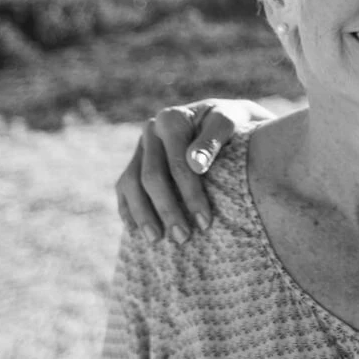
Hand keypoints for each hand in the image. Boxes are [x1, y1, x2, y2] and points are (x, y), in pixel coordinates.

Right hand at [114, 98, 274, 242]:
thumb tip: (194, 164)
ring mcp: (141, 146)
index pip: (177, 164)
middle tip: (183, 238)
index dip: (190, 195)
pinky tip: (136, 230)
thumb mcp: (230, 123)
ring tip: (157, 240)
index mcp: (172, 119)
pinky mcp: (137, 160)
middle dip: (167, 210)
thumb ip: (212, 140)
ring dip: (143, 214)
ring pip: (131, 183)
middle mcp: (151, 130)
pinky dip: (128, 208)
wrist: (227, 118)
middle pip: (151, 177)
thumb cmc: (234, 122)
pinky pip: (124, 186)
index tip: (205, 222)